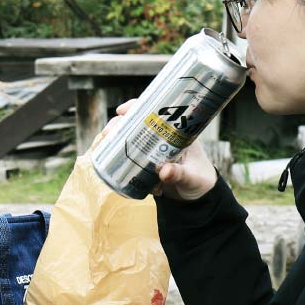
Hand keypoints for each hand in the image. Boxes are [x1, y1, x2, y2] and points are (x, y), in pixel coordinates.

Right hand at [99, 100, 217, 200]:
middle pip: (134, 125)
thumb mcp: (192, 177)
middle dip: (117, 126)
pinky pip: (127, 160)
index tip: (122, 110)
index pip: (153, 112)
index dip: (136, 107)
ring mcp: (150, 152)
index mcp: (175, 133)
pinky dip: (117, 162)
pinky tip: (110, 166)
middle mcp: (160, 139)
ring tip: (104, 148)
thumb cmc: (200, 180)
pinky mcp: (144, 166)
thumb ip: (180, 174)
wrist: (198, 197)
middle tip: (108, 134)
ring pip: (127, 141)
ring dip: (113, 143)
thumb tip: (164, 172)